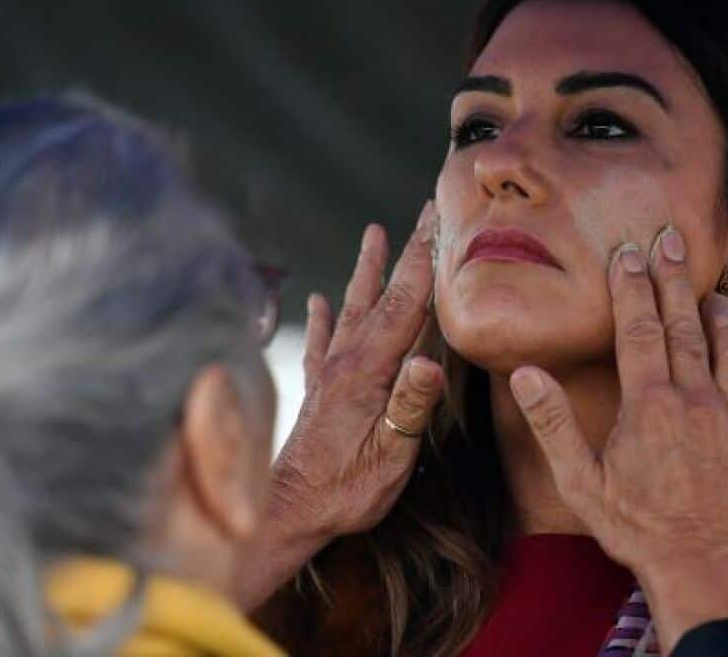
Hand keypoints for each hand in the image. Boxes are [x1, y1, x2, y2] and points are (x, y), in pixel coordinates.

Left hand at [239, 201, 442, 609]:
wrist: (286, 514)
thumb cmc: (343, 491)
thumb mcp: (390, 456)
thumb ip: (410, 406)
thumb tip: (432, 361)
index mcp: (368, 370)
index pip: (407, 303)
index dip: (426, 259)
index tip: (441, 219)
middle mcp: (345, 360)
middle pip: (382, 294)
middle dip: (406, 251)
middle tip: (423, 213)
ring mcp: (328, 372)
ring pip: (351, 308)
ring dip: (366, 272)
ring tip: (373, 236)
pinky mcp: (316, 390)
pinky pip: (320, 341)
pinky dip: (322, 316)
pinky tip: (319, 301)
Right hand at [507, 227, 727, 649]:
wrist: (698, 567)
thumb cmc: (634, 527)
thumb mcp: (580, 481)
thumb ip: (552, 424)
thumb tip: (524, 374)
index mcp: (650, 403)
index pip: (639, 327)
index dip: (632, 286)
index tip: (627, 252)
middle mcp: (697, 399)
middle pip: (685, 324)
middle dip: (674, 279)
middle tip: (669, 240)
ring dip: (725, 317)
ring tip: (715, 295)